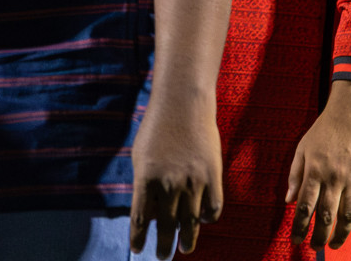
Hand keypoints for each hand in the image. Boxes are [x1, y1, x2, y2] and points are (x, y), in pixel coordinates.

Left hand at [130, 93, 222, 255]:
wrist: (183, 104)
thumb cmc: (157, 128)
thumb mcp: (141, 156)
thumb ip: (145, 185)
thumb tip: (150, 214)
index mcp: (146, 178)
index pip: (140, 218)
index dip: (138, 238)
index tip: (138, 250)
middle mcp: (169, 183)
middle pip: (167, 225)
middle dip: (163, 246)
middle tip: (161, 257)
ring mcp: (193, 181)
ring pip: (191, 222)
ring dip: (187, 240)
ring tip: (184, 248)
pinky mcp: (213, 176)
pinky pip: (213, 208)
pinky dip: (208, 218)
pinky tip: (202, 220)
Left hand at [286, 82, 350, 248]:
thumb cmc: (324, 131)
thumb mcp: (302, 149)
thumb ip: (295, 175)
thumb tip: (288, 200)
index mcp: (314, 171)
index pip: (305, 206)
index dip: (300, 226)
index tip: (296, 240)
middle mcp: (333, 178)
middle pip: (325, 215)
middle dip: (318, 236)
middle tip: (314, 249)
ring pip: (347, 214)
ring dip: (341, 234)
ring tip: (333, 245)